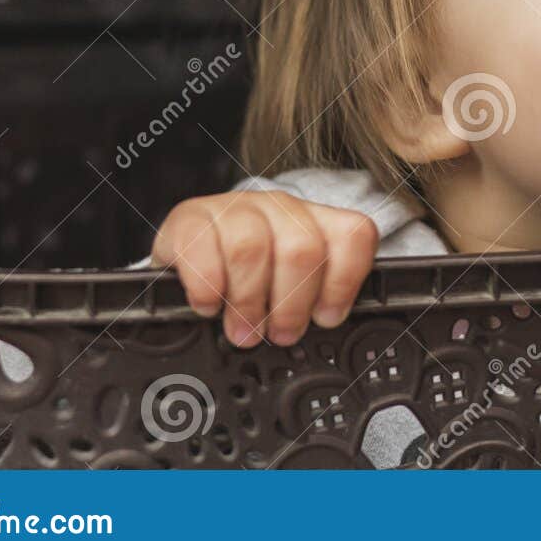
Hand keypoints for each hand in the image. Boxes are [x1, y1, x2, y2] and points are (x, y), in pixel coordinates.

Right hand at [150, 190, 379, 346]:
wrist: (187, 248)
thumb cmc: (245, 275)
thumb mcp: (287, 284)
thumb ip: (312, 297)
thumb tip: (324, 327)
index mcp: (315, 219)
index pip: (353, 235)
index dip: (344, 282)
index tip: (326, 317)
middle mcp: (279, 206)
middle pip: (302, 248)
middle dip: (293, 304)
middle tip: (280, 334)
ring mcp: (234, 207)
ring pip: (252, 248)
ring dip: (249, 302)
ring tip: (244, 330)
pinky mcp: (190, 217)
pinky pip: (202, 249)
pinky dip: (207, 287)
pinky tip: (208, 305)